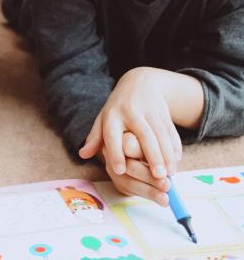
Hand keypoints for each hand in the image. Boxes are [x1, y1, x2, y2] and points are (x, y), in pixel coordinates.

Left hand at [79, 68, 180, 200]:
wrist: (141, 82)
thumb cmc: (118, 107)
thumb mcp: (103, 117)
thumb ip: (95, 137)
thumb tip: (82, 155)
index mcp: (112, 115)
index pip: (111, 135)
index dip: (115, 153)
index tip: (120, 171)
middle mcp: (130, 111)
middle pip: (144, 135)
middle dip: (152, 156)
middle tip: (159, 177)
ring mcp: (149, 110)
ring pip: (161, 134)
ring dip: (167, 155)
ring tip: (170, 173)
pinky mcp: (164, 111)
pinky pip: (171, 130)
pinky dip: (175, 145)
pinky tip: (176, 159)